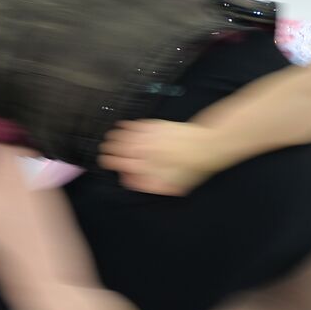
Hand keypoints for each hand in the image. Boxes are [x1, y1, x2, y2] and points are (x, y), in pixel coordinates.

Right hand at [98, 120, 217, 195]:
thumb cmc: (191, 168)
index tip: (104, 162)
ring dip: (113, 137)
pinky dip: (124, 126)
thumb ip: (147, 184)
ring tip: (109, 139)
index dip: (108, 162)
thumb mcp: (170, 185)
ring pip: (122, 134)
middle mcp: (144, 149)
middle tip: (104, 150)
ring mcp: (148, 135)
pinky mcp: (154, 125)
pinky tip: (121, 127)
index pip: (118, 163)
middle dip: (108, 149)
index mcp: (145, 166)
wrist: (206, 146)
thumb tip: (130, 181)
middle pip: (117, 147)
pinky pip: (133, 124)